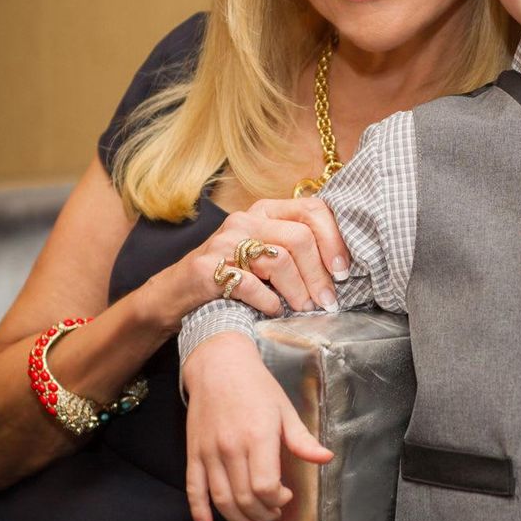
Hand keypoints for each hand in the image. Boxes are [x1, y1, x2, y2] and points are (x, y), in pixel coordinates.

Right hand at [150, 196, 350, 330]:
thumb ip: (297, 247)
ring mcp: (224, 242)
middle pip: (299, 238)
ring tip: (304, 309)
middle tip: (327, 301)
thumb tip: (341, 267)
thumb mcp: (265, 251)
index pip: (312, 209)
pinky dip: (269, 302)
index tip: (343, 270)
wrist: (178, 292)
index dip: (334, 239)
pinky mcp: (208, 268)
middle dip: (319, 274)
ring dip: (298, 291)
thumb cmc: (232, 274)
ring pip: (279, 260)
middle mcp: (245, 220)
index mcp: (265, 210)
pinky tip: (274, 311)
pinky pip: (251, 285)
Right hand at [184, 333, 332, 520]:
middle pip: (244, 497)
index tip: (286, 496)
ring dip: (238, 519)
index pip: (265, 486)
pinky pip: (193, 488)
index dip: (277, 500)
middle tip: (273, 515)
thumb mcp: (285, 409)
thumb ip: (302, 440)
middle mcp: (231, 448)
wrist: (218, 365)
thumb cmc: (256, 386)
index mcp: (258, 436)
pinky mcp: (193, 453)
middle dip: (262, 514)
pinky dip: (198, 511)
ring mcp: (209, 452)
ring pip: (221, 499)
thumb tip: (326, 459)